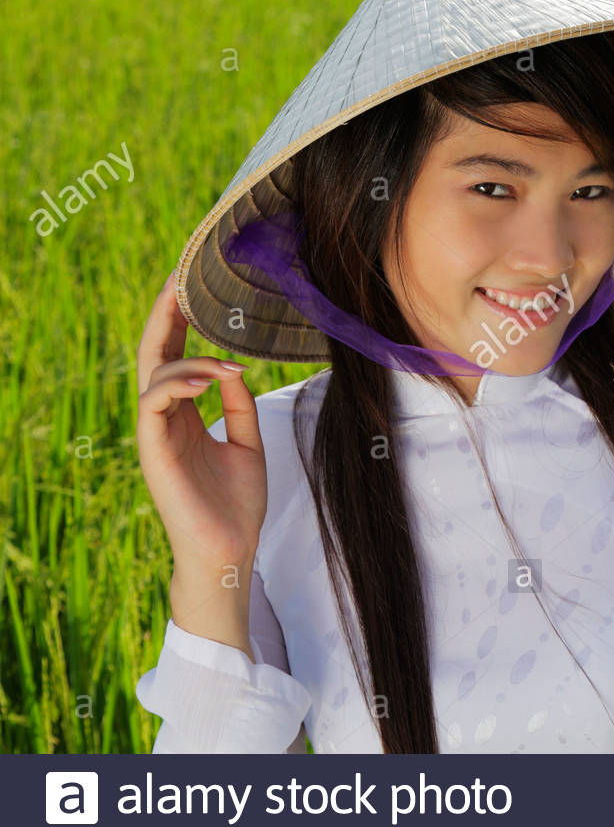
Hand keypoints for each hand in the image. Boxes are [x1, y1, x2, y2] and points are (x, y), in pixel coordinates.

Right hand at [136, 270, 268, 574]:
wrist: (230, 550)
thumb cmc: (236, 503)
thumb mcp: (247, 442)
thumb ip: (238, 405)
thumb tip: (235, 367)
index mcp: (183, 414)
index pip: (176, 356)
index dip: (182, 320)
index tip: (196, 284)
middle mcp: (164, 418)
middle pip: (155, 353)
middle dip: (167, 314)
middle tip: (183, 277)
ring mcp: (155, 433)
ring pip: (154, 374)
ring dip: (191, 358)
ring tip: (227, 362)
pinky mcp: (153, 450)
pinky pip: (153, 402)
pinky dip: (180, 382)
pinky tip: (211, 378)